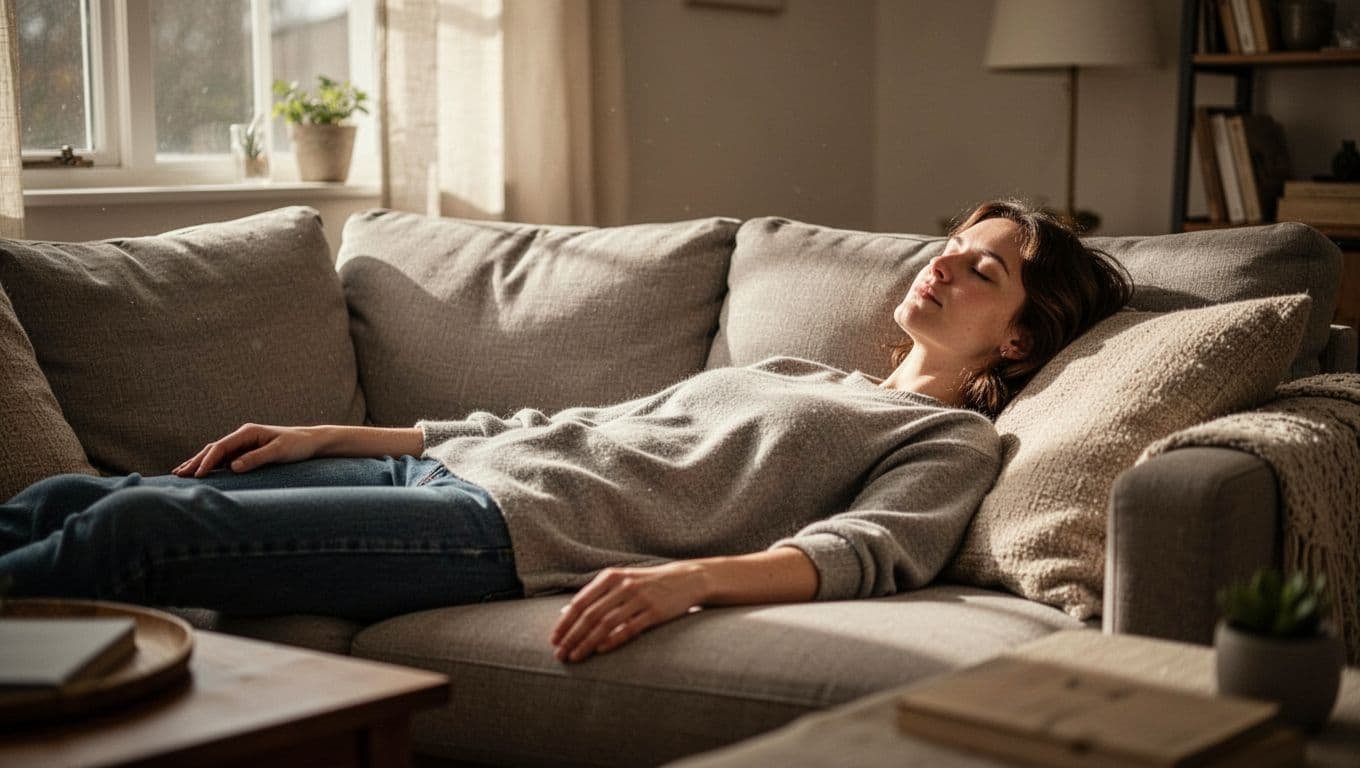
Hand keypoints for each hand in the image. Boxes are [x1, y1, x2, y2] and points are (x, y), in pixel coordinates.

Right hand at [173, 423, 325, 476]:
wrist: (310, 442)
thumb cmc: (297, 445)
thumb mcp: (278, 452)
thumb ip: (256, 458)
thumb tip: (233, 467)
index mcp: (248, 432)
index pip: (221, 447)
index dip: (207, 461)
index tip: (198, 475)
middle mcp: (242, 436)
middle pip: (213, 448)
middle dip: (196, 461)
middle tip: (179, 475)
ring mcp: (243, 444)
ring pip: (216, 453)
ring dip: (199, 462)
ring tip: (181, 472)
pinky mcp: (246, 452)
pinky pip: (224, 459)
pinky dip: (211, 465)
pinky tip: (201, 472)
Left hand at [550, 562, 707, 662]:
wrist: (686, 579)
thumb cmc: (647, 583)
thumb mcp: (620, 582)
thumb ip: (595, 595)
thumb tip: (566, 612)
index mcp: (611, 577)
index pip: (581, 602)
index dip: (565, 623)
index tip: (554, 640)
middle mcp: (623, 586)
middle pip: (590, 615)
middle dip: (572, 636)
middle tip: (560, 654)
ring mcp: (640, 599)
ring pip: (606, 624)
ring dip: (587, 643)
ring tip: (575, 657)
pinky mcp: (655, 612)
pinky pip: (629, 629)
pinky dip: (613, 640)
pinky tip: (600, 650)